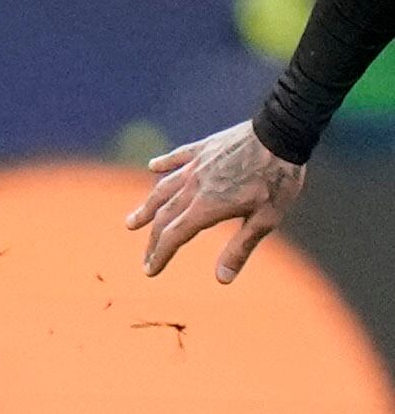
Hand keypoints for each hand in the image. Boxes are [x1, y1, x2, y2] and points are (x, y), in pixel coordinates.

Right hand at [125, 120, 306, 281]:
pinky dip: (163, 164)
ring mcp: (195, 166)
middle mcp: (193, 187)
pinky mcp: (203, 149)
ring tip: (132, 221)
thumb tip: (222, 279)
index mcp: (207, 207)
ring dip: (147, 207)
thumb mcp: (265, 220)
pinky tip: (152, 166)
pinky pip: (177, 157)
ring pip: (162, 190)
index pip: (173, 236)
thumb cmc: (278, 180)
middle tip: (145, 257)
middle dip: (152, 241)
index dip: (159, 255)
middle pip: (164, 217)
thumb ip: (240, 248)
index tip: (150, 270)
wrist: (281, 134)